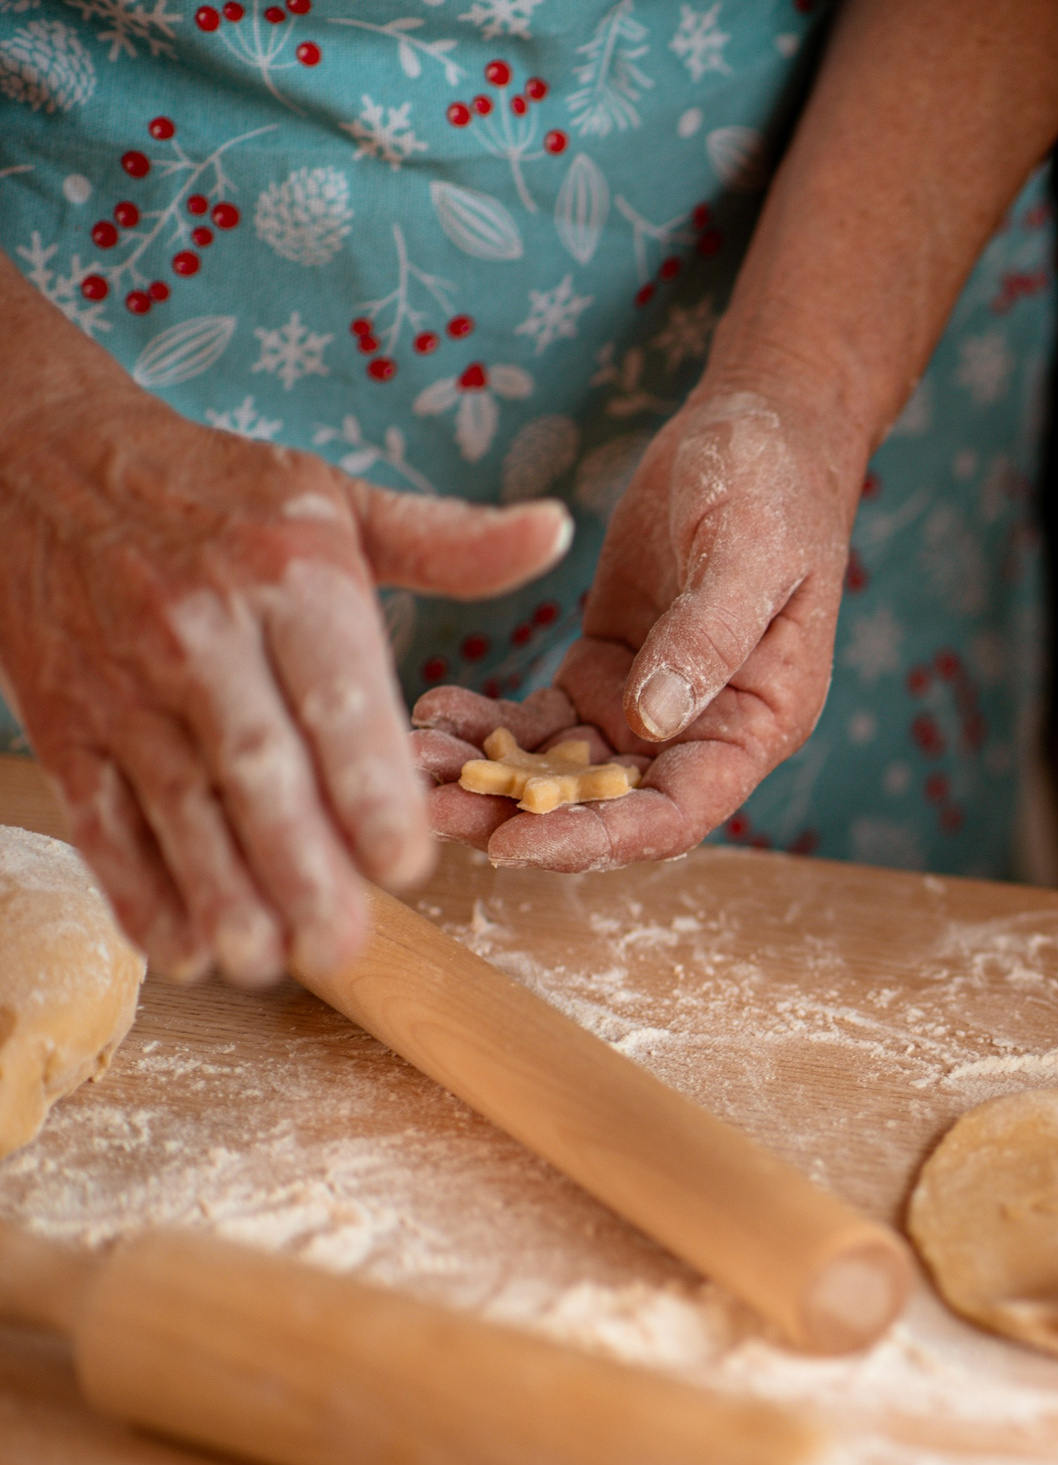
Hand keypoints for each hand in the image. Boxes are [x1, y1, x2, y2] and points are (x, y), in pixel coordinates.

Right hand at [0, 389, 570, 984]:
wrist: (39, 460)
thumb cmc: (217, 491)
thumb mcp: (335, 500)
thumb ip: (449, 542)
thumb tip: (557, 531)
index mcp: (289, 582)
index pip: (337, 700)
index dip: (370, 790)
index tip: (408, 863)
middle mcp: (202, 634)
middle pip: (257, 770)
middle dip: (301, 868)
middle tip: (344, 948)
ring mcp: (125, 684)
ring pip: (178, 806)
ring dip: (221, 894)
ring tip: (267, 962)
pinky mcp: (64, 720)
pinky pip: (100, 816)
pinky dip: (136, 889)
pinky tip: (182, 949)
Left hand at [410, 390, 853, 869]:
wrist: (762, 424)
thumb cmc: (774, 481)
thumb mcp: (747, 549)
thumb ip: (707, 634)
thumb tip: (650, 719)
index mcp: (757, 722)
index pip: (679, 810)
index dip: (601, 837)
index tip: (516, 844)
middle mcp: (702, 733)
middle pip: (608, 805)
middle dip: (520, 815)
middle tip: (428, 810)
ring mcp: (648, 707)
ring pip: (562, 771)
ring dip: (489, 775)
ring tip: (411, 759)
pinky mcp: (602, 670)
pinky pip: (537, 719)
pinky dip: (487, 724)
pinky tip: (433, 709)